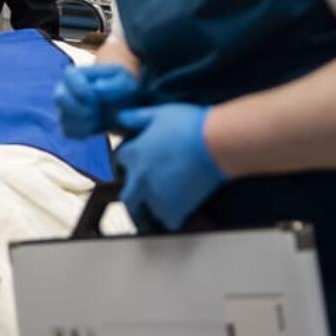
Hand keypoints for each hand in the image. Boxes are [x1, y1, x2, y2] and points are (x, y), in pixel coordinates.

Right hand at [55, 64, 140, 138]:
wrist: (123, 102)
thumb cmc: (123, 87)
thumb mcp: (127, 81)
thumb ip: (116, 83)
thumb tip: (97, 87)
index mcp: (75, 73)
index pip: (69, 76)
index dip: (83, 89)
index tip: (97, 98)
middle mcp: (64, 89)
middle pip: (60, 97)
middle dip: (82, 108)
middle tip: (99, 110)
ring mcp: (63, 108)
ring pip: (64, 117)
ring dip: (86, 121)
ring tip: (101, 117)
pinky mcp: (67, 124)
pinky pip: (68, 131)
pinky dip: (85, 131)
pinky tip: (96, 125)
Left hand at [115, 104, 225, 231]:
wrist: (215, 143)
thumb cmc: (190, 126)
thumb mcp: (160, 113)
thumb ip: (137, 117)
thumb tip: (121, 117)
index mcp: (135, 154)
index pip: (120, 161)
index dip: (128, 160)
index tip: (136, 161)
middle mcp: (140, 179)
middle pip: (128, 198)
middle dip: (133, 198)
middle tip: (141, 198)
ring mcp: (156, 196)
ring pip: (148, 210)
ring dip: (155, 206)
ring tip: (168, 199)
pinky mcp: (176, 209)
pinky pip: (169, 222)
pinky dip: (175, 218)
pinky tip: (181, 209)